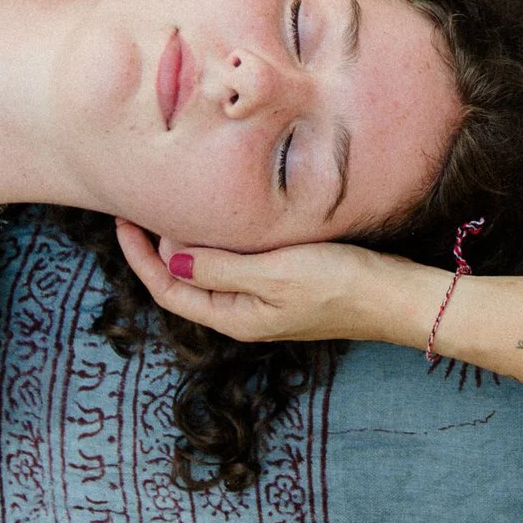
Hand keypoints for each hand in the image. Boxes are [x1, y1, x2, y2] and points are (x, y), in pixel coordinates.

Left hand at [114, 219, 437, 345]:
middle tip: (144, 204)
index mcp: (236, 318)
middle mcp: (246, 313)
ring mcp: (267, 301)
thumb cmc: (342, 285)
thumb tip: (170, 260)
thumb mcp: (275, 273)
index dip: (140, 257)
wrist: (398, 297)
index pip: (168, 289)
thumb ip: (220, 268)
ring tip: (174, 206)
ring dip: (190, 242)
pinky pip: (239, 264)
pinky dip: (221, 241)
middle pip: (185, 282)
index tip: (124, 220)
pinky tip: (227, 217)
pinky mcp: (289, 284)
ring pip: (212, 271)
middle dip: (158, 247)